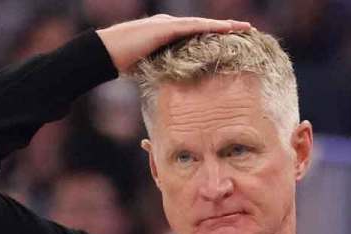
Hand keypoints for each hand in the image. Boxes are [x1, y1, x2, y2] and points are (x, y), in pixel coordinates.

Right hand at [96, 15, 251, 73]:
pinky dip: (210, 27)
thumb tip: (170, 92)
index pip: (196, 34)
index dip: (215, 36)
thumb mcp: (147, 69)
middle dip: (225, 28)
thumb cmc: (121, 63)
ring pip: (202, 24)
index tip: (232, 41)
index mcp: (168, 35)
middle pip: (204, 27)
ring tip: (244, 27)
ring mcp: (168, 24)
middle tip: (247, 30)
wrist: (103, 53)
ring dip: (224, 26)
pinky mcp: (165, 28)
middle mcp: (170, 26)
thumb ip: (161, 73)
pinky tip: (226, 29)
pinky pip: (193, 26)